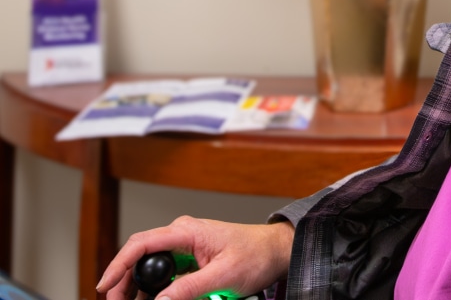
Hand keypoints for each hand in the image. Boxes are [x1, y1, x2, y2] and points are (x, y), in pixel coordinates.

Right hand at [97, 217, 293, 299]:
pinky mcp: (189, 258)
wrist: (276, 251)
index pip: (141, 243)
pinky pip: (163, 273)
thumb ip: (189, 289)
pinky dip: (153, 288)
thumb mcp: (223, 276)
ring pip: (149, 266)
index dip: (118, 265)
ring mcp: (185, 245)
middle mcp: (182, 234)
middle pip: (139, 255)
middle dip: (123, 282)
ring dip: (137, 287)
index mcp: (188, 231)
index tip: (104, 286)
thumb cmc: (256, 256)